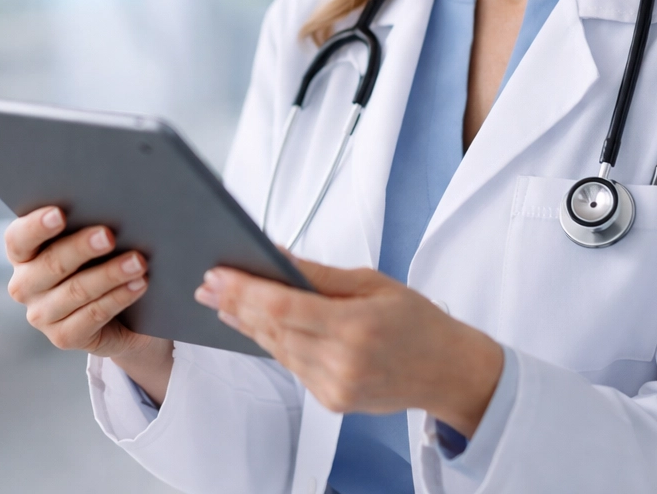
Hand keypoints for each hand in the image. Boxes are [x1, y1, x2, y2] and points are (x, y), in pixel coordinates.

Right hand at [4, 207, 176, 400]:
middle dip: (82, 247)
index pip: (19, 238)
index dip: (37, 226)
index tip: (60, 214)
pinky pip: (94, 315)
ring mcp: (41, 315)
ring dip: (110, 274)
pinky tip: (139, 284)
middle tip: (109, 235)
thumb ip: (88, 225)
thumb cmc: (100, 261)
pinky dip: (119, 297)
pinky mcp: (64, 337)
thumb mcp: (89, 242)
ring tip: (138, 261)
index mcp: (22, 254)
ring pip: (77, 291)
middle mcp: (24, 285)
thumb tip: (112, 206)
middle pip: (52, 263)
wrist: (120, 315)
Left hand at [195, 256, 503, 437]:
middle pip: (272, 330)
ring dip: (245, 324)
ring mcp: (335, 388)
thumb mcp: (373, 283)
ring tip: (220, 300)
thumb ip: (319, 274)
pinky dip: (272, 343)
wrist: (449, 372)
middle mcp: (342, 363)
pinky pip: (291, 366)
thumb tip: (276, 254)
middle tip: (207, 282)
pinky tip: (253, 325)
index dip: (244, 291)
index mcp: (355, 328)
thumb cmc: (418, 321)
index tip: (218, 274)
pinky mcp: (332, 401)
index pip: (283, 309)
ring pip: (276, 350)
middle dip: (235, 304)